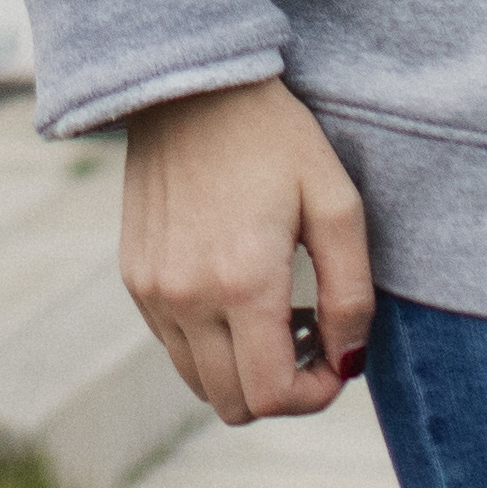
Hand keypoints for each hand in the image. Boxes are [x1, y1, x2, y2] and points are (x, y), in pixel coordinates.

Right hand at [119, 78, 376, 423]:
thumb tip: (349, 362)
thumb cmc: (274, 137)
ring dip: (243, 370)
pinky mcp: (134, 276)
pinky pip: (174, 345)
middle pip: (235, 404)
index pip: (272, 396)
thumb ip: (352, 294)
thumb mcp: (336, 204)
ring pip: (200, 383)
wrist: (191, 83)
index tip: (336, 358)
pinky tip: (236, 294)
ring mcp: (152, 289)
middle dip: (282, 389)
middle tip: (309, 336)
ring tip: (274, 315)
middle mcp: (186, 296)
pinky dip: (209, 344)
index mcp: (242, 282)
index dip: (315, 395)